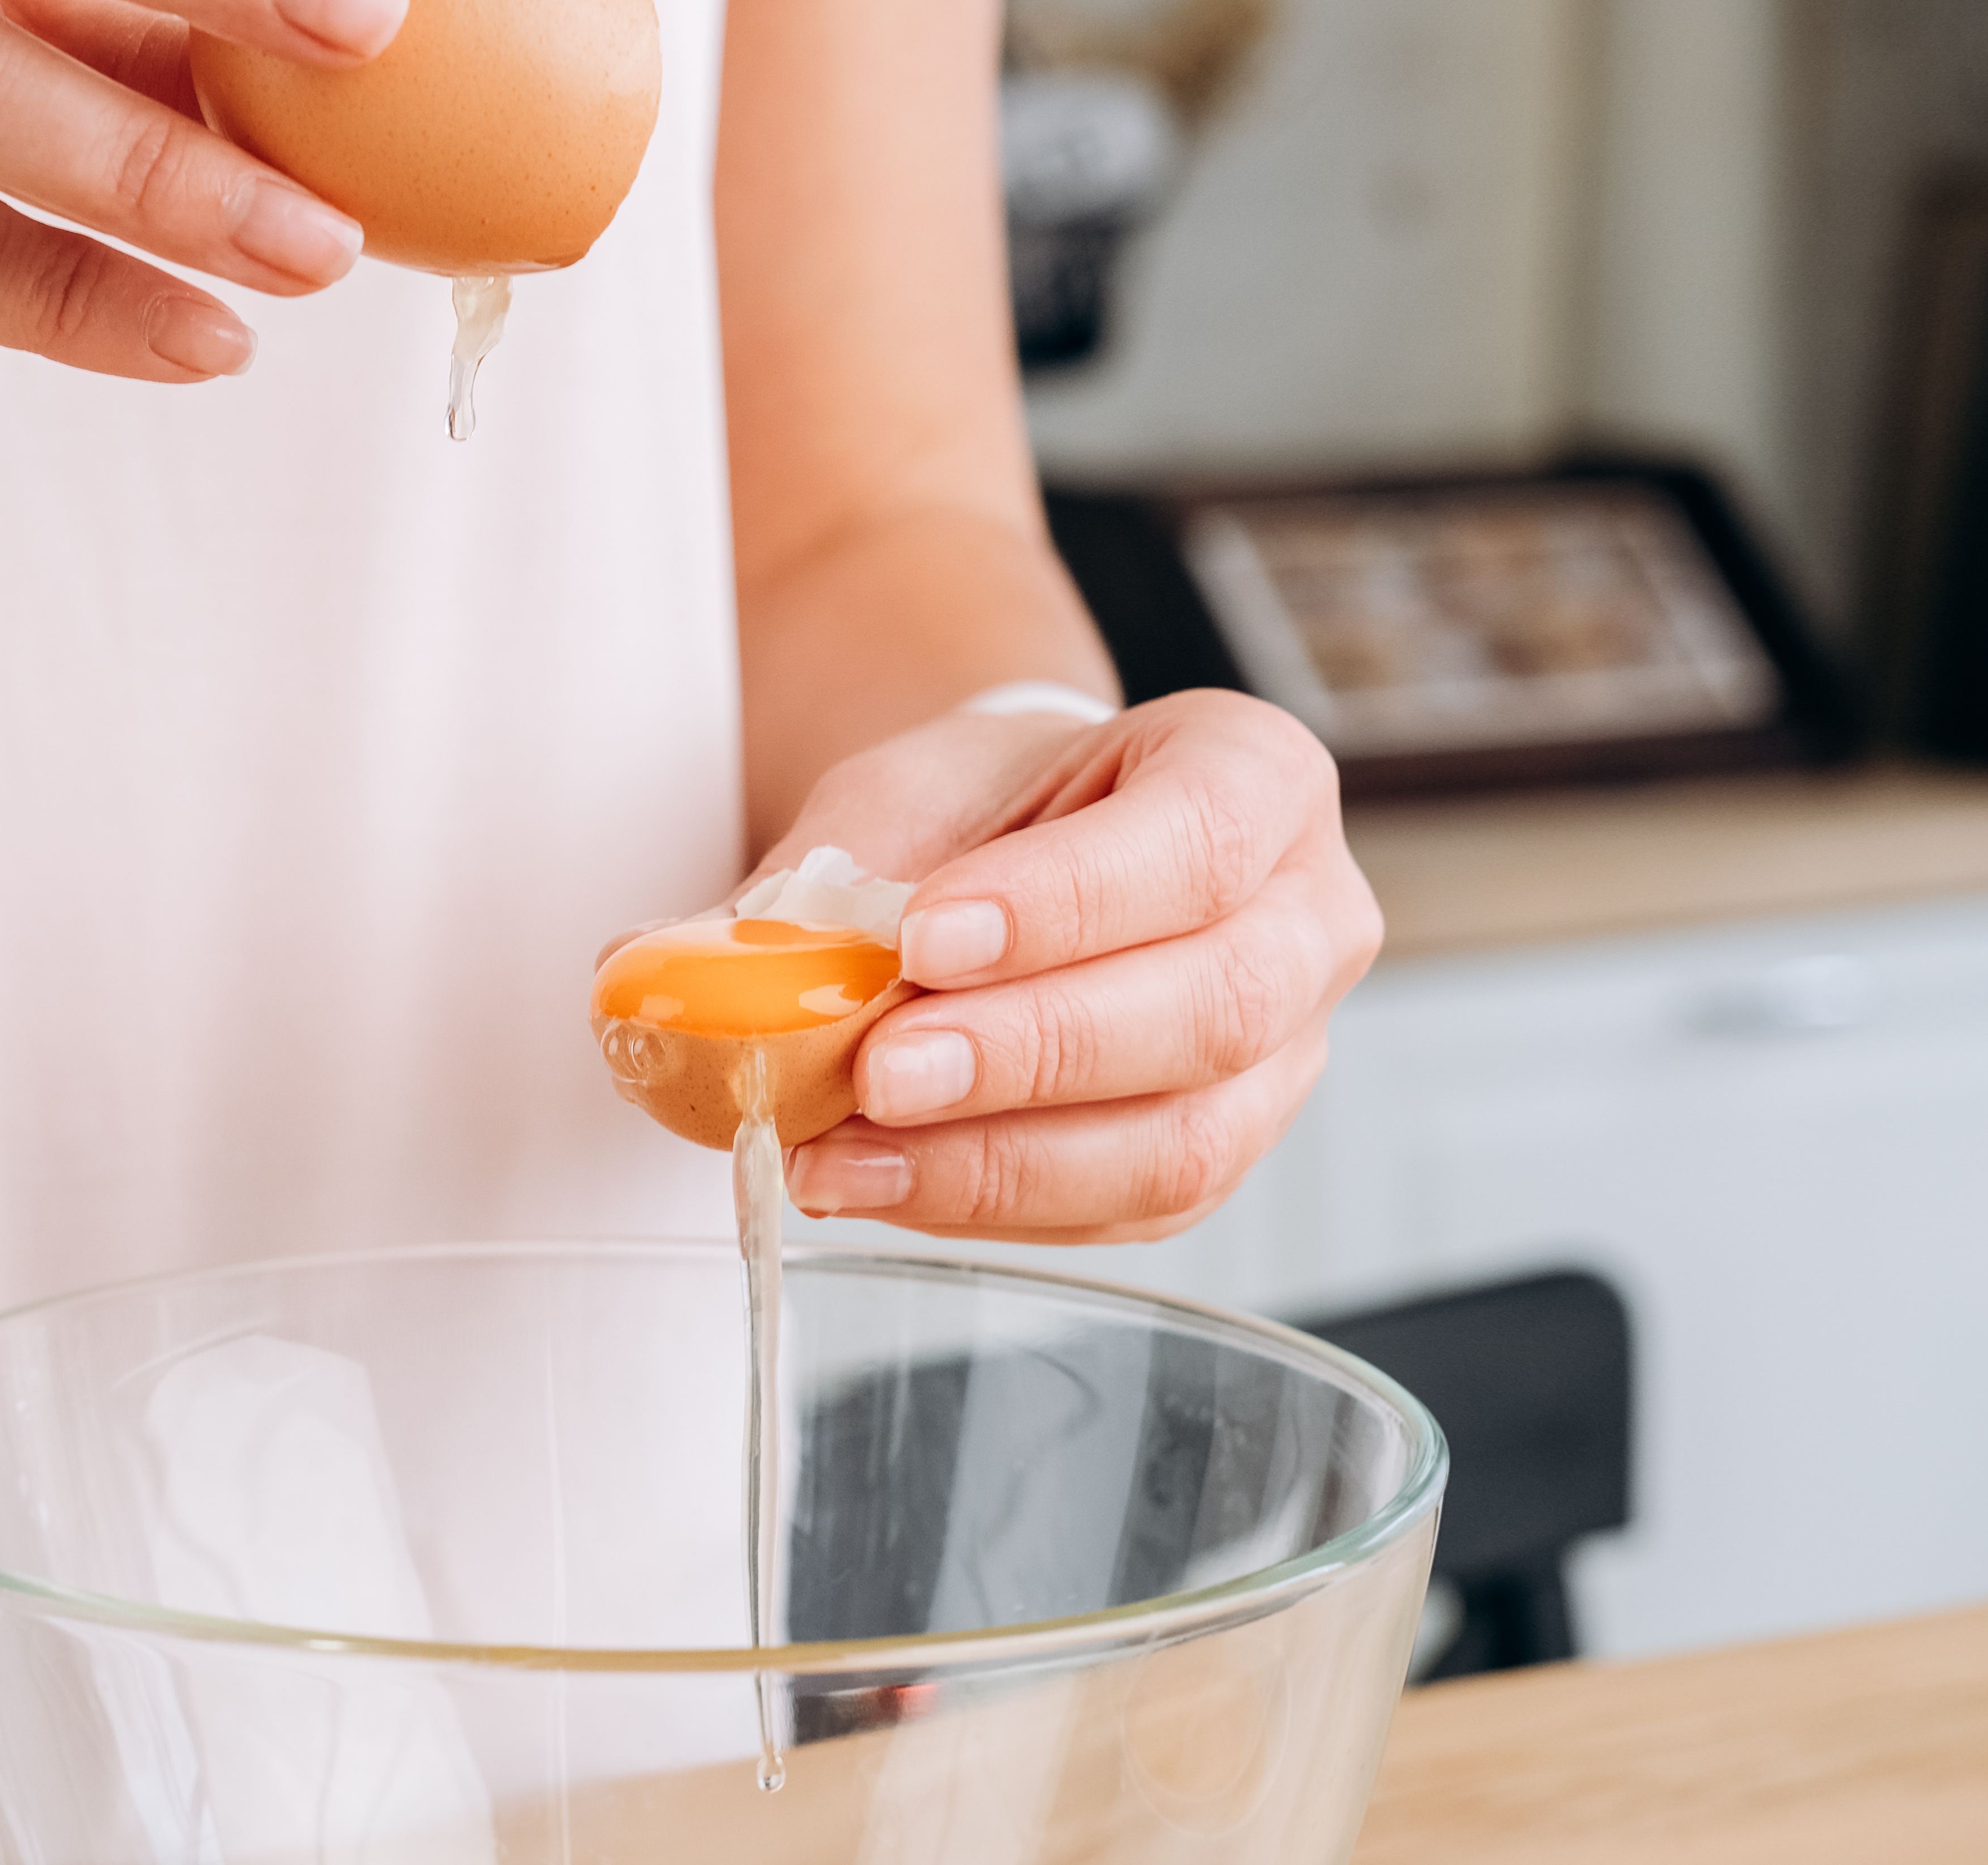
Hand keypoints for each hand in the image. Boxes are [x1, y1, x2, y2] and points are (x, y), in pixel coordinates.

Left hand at [770, 689, 1380, 1243]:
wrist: (1017, 859)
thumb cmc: (988, 815)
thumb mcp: (905, 798)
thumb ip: (821, 882)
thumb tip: (679, 972)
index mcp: (1257, 776)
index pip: (1198, 840)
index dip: (1066, 903)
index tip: (924, 938)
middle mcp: (1308, 917)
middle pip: (1213, 1006)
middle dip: (1031, 1051)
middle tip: (881, 1070)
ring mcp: (1284, 1053)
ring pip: (1183, 1139)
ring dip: (998, 1160)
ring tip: (845, 1155)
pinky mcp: (1221, 1152)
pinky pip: (1131, 1210)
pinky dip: (991, 1205)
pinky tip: (878, 1183)